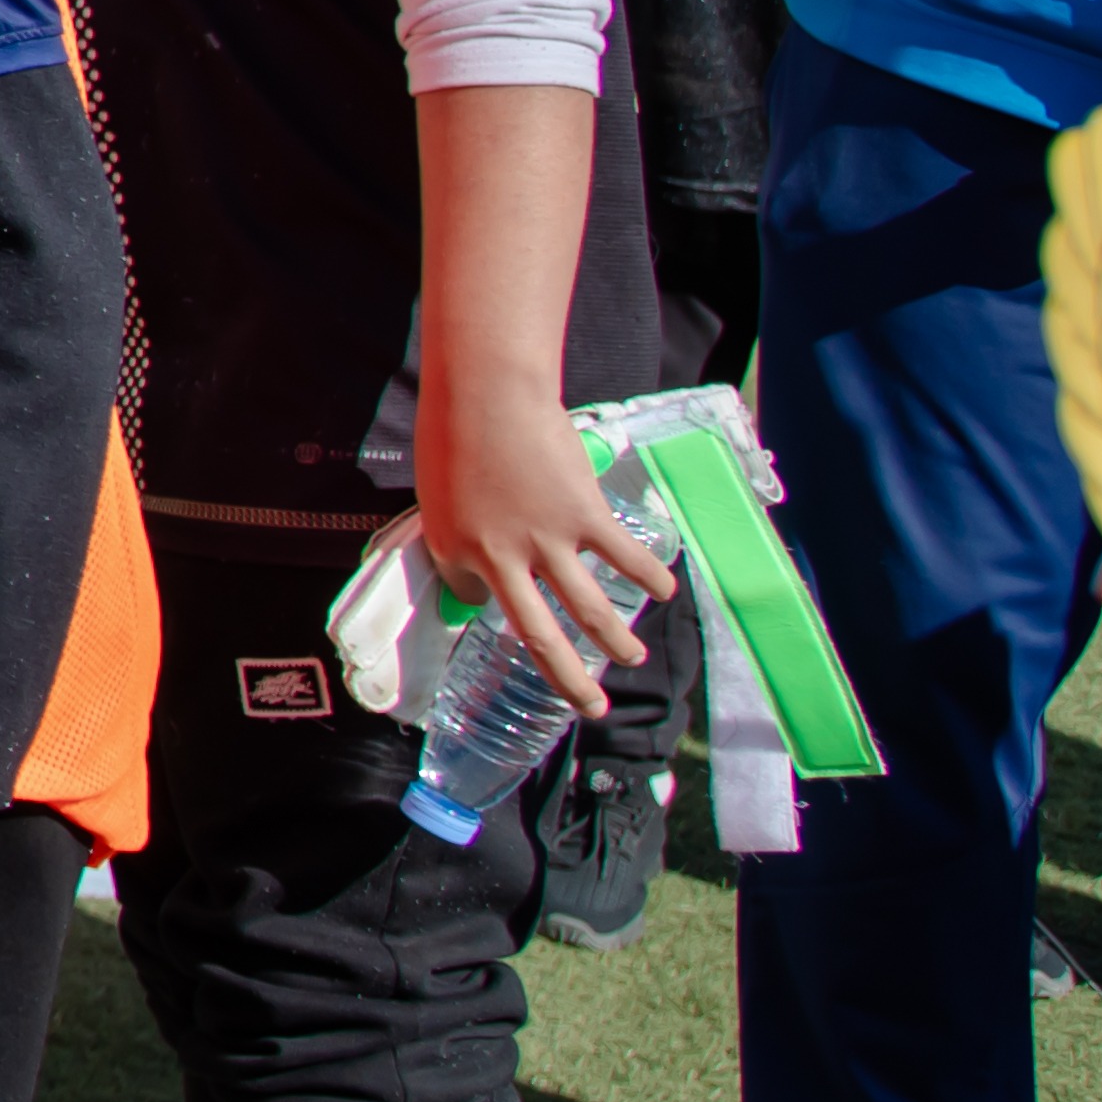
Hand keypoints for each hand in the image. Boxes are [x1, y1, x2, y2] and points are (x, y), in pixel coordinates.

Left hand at [417, 364, 671, 710]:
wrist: (489, 394)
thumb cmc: (455, 430)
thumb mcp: (438, 489)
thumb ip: (458, 527)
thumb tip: (477, 556)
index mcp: (456, 550)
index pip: (473, 598)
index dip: (486, 602)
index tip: (505, 603)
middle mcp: (502, 559)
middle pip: (539, 636)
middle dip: (568, 679)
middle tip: (591, 707)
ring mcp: (548, 542)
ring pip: (589, 610)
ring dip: (616, 640)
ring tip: (633, 658)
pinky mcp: (586, 517)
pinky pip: (624, 559)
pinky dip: (648, 576)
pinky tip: (663, 590)